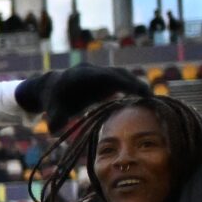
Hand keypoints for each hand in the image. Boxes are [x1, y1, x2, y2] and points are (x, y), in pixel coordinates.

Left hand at [16, 64, 147, 130]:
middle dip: (133, 82)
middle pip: (117, 73)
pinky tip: (144, 100)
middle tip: (150, 96)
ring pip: (122, 76)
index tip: (135, 89)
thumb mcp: (52, 110)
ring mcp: (101, 74)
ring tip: (151, 99)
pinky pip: (123, 82)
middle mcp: (93, 71)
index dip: (120, 81)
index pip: (103, 76)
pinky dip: (134, 89)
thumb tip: (53, 129)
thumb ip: (54, 118)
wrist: (51, 88)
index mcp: (80, 74)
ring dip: (136, 85)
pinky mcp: (106, 80)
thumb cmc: (53, 100)